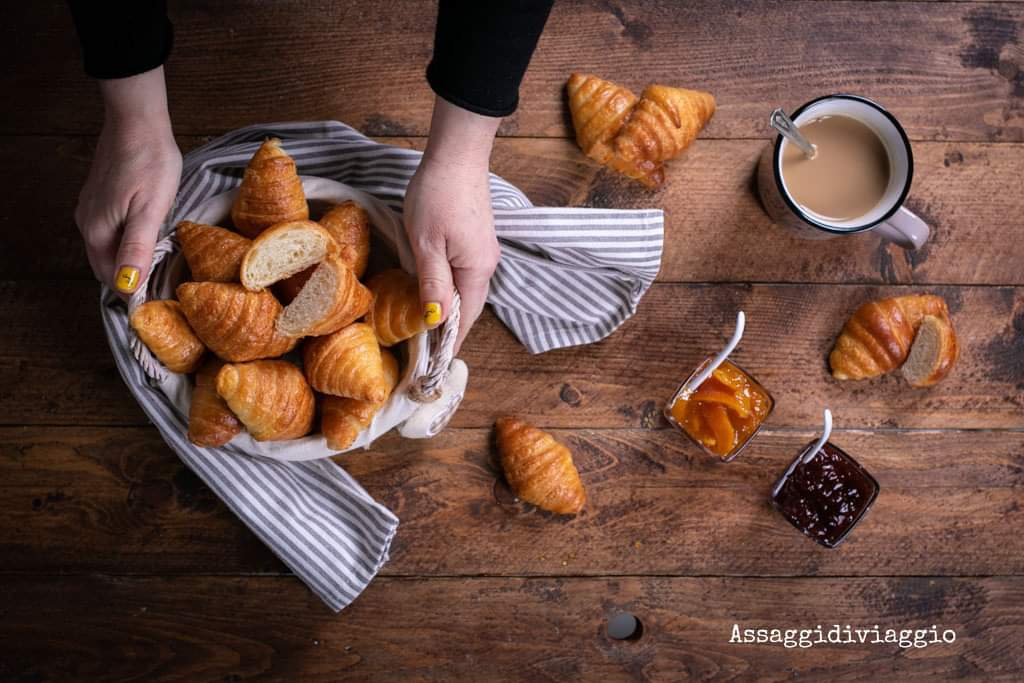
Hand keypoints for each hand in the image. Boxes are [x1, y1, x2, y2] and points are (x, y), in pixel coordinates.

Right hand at [75, 66, 180, 295]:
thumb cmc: (149, 162)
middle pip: (107, 264)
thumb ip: (136, 249)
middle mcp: (87, 222)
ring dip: (130, 260)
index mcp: (97, 231)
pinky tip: (150, 238)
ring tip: (161, 267)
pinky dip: (128, 241)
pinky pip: (111, 230)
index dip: (132, 292)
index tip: (159, 300)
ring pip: (109, 247)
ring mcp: (91, 208)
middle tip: (164, 288)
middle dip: (132, 279)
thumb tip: (126, 286)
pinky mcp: (100, 196)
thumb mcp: (149, 210)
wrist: (138, 121)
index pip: (110, 278)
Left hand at [403, 97, 501, 352]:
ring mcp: (483, 251)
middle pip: (468, 307)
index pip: (464, 319)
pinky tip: (434, 290)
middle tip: (426, 351)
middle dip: (449, 329)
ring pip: (466, 290)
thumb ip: (433, 284)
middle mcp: (486, 265)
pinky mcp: (476, 239)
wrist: (456, 155)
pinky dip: (450, 288)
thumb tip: (435, 320)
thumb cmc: (437, 196)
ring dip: (449, 308)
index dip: (449, 343)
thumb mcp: (427, 244)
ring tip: (427, 327)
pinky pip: (464, 274)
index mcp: (476, 271)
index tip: (434, 366)